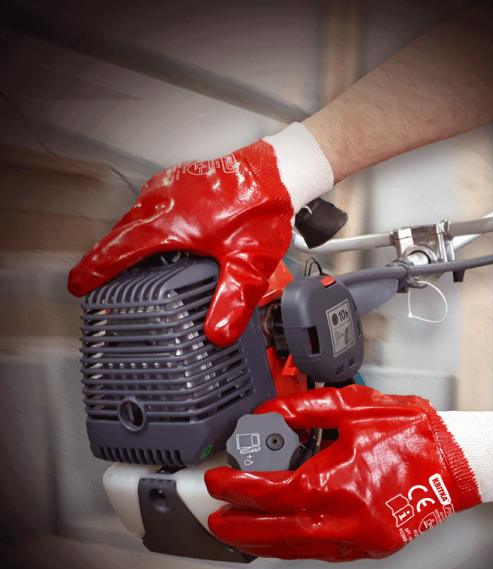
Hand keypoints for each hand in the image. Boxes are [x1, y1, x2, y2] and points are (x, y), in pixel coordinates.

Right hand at [68, 124, 332, 346]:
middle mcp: (161, 201)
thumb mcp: (248, 263)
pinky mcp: (177, 182)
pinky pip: (149, 207)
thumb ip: (232, 300)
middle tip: (99, 282)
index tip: (77, 285)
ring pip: (134, 219)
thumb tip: (218, 333)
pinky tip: (158, 240)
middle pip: (122, 235)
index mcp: (169, 222)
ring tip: (126, 266)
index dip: (95, 271)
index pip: (119, 250)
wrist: (276, 171)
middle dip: (109, 259)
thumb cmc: (261, 208)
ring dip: (128, 242)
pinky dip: (145, 226)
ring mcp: (168, 188)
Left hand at [205, 385, 485, 561]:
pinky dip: (293, 546)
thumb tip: (272, 414)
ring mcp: (360, 538)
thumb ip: (305, 408)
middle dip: (240, 527)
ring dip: (263, 541)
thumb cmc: (411, 433)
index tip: (217, 480)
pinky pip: (321, 553)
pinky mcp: (371, 545)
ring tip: (239, 532)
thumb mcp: (353, 406)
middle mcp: (347, 518)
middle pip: (278, 531)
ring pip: (298, 548)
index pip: (273, 490)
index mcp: (340, 481)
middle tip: (215, 519)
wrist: (454, 460)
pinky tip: (281, 538)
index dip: (238, 487)